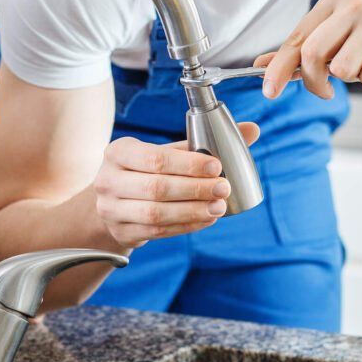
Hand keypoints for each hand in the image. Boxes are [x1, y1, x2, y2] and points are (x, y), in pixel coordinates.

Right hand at [93, 123, 259, 248]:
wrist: (113, 202)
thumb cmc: (146, 171)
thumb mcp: (166, 152)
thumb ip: (203, 143)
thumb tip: (252, 129)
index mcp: (119, 152)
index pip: (155, 159)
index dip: (188, 165)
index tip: (217, 167)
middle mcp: (108, 180)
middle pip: (157, 188)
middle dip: (194, 189)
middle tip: (223, 189)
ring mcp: (111, 209)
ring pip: (155, 213)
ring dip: (191, 211)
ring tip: (218, 207)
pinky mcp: (121, 231)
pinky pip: (157, 231)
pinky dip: (184, 226)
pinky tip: (205, 219)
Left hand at [257, 0, 361, 99]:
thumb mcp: (334, 47)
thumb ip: (298, 54)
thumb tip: (259, 64)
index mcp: (334, 0)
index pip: (296, 39)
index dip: (279, 68)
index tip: (269, 91)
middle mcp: (354, 3)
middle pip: (312, 54)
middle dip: (314, 82)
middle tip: (325, 92)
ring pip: (341, 68)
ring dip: (352, 79)